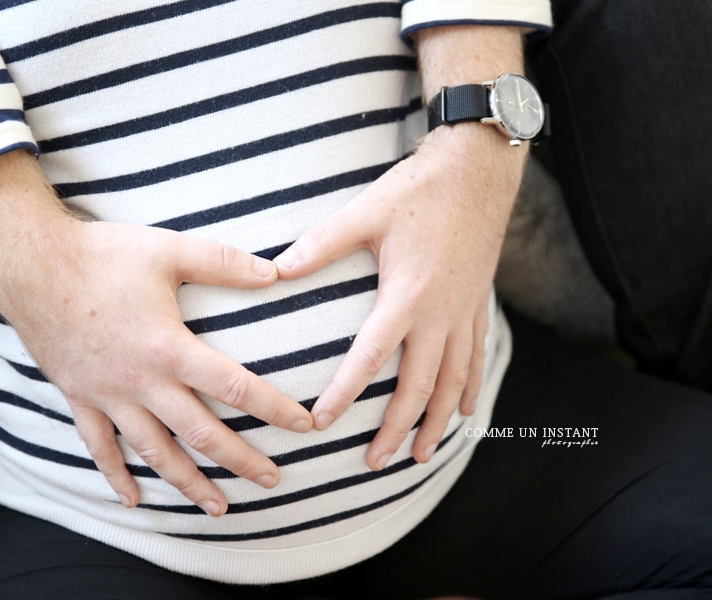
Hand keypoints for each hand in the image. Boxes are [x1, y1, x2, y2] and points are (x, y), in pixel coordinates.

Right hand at [0, 151, 313, 516]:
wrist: (29, 265)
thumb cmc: (101, 255)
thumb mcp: (168, 250)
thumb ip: (224, 262)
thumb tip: (276, 272)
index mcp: (169, 348)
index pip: (235, 387)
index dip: (274, 408)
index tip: (305, 425)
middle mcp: (142, 382)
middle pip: (201, 433)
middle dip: (241, 461)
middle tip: (273, 481)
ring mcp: (108, 395)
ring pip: (155, 452)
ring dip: (189, 483)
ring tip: (219, 507)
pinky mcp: (79, 397)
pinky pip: (99, 446)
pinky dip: (116, 475)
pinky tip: (133, 499)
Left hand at [274, 125, 525, 468]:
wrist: (478, 169)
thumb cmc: (418, 190)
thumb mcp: (365, 212)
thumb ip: (321, 244)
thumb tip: (276, 269)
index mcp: (407, 295)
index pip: (370, 359)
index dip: (344, 394)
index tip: (321, 425)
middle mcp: (440, 314)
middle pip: (419, 388)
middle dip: (396, 430)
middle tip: (374, 463)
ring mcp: (465, 312)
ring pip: (453, 384)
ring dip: (435, 424)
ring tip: (418, 456)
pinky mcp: (479, 304)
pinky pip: (478, 359)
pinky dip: (470, 391)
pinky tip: (465, 413)